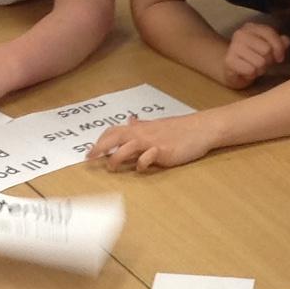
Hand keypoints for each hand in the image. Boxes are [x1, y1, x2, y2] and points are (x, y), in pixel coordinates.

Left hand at [88, 112, 220, 173]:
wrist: (201, 129)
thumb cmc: (179, 129)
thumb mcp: (157, 125)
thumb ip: (142, 125)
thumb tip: (131, 120)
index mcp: (140, 128)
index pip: (114, 131)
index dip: (100, 140)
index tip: (90, 152)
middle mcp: (143, 133)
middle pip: (115, 137)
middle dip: (100, 148)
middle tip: (89, 159)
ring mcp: (153, 142)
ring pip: (127, 147)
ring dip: (116, 158)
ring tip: (110, 168)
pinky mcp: (163, 151)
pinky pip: (148, 157)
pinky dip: (141, 164)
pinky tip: (140, 168)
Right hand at [219, 20, 289, 89]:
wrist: (230, 69)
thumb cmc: (252, 57)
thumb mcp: (267, 48)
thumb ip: (278, 43)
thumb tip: (286, 40)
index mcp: (251, 27)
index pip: (270, 33)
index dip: (279, 47)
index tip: (279, 57)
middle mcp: (240, 34)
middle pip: (266, 49)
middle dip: (268, 60)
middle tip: (263, 63)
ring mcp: (233, 47)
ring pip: (260, 62)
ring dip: (260, 69)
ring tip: (254, 68)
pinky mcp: (229, 60)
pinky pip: (250, 70)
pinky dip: (252, 74)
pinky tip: (247, 72)